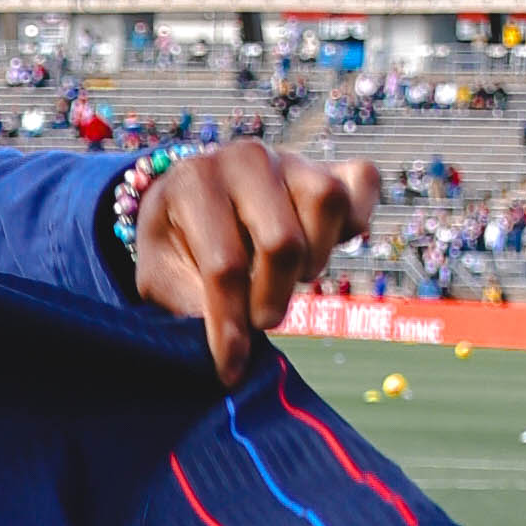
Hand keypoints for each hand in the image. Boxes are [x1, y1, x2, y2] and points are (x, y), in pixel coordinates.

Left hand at [131, 141, 379, 385]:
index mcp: (193, 182)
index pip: (225, 265)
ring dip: (313, 258)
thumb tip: (232, 363)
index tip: (231, 368)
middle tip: (260, 319)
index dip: (231, 326)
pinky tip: (328, 244)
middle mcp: (244, 158)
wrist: (195, 200)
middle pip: (283, 242)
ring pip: (326, 203)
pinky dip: (356, 220)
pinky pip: (362, 184)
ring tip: (287, 277)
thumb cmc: (179, 247)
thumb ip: (187, 312)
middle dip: (272, 298)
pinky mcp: (330, 165)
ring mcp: (291, 157)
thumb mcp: (163, 279)